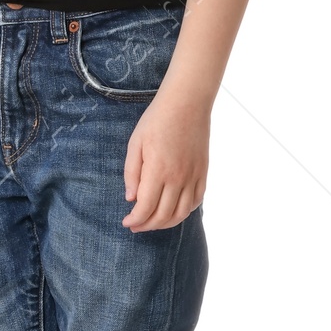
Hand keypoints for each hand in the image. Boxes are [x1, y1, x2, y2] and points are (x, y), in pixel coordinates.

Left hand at [122, 93, 208, 231]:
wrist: (187, 105)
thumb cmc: (156, 121)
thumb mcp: (135, 144)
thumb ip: (132, 173)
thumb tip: (131, 199)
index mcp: (158, 171)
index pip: (146, 207)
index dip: (136, 219)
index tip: (127, 222)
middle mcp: (178, 178)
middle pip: (163, 214)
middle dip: (147, 225)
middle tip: (135, 226)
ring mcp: (193, 176)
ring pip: (182, 212)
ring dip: (166, 223)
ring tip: (152, 223)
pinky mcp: (203, 173)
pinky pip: (196, 201)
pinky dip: (185, 212)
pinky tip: (173, 212)